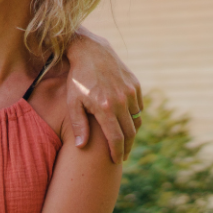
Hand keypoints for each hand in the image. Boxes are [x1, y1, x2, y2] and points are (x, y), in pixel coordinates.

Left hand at [66, 28, 142, 162]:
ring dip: (132, 132)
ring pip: (136, 119)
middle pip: (130, 132)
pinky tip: (126, 120)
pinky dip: (134, 115)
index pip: (116, 139)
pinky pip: (139, 106)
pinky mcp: (135, 84)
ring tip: (124, 140)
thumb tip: (81, 146)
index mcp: (105, 108)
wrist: (90, 51)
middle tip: (122, 156)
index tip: (116, 161)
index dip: (117, 153)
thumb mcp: (74, 102)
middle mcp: (121, 101)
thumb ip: (79, 125)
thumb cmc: (78, 79)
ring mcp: (130, 92)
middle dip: (127, 147)